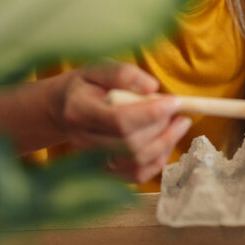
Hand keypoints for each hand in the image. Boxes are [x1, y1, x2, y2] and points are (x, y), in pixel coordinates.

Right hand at [54, 61, 191, 183]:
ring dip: (165, 143)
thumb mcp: (99, 68)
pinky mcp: (105, 171)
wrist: (65, 108)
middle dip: (162, 128)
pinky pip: (137, 175)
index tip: (174, 101)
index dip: (150, 113)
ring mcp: (93, 160)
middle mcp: (83, 140)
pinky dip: (158, 160)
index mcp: (79, 111)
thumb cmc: (87, 85)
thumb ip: (123, 73)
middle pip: (130, 144)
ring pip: (137, 162)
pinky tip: (167, 140)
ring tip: (179, 123)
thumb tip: (152, 87)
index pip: (119, 120)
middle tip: (180, 110)